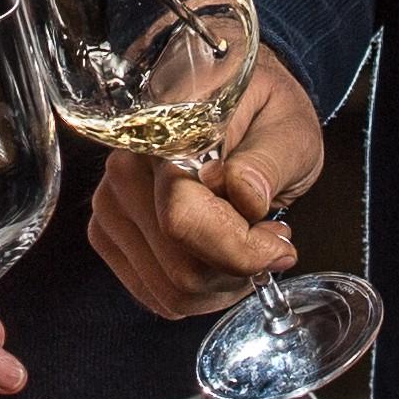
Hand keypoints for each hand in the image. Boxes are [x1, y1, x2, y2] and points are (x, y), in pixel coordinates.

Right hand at [87, 47, 320, 317]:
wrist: (234, 106)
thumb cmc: (263, 115)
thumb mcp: (290, 129)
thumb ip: (269, 162)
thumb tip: (245, 193)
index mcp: (166, 130)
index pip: (183, 217)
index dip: (239, 248)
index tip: (280, 244)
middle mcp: (126, 166)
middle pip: (178, 265)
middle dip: (237, 268)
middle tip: (268, 236)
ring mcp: (110, 201)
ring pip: (168, 288)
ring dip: (219, 283)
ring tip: (245, 240)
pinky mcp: (108, 231)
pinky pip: (155, 293)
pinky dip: (196, 291)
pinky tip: (217, 253)